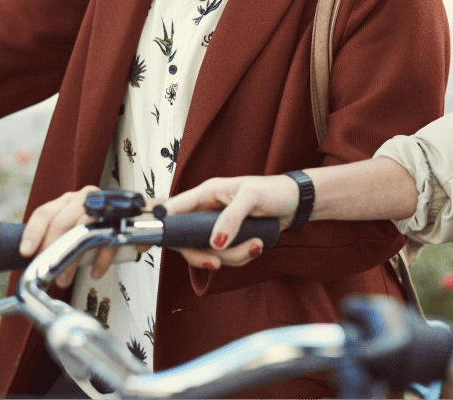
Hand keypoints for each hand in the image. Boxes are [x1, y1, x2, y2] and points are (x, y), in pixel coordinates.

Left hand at [19, 186, 125, 288]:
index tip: (26, 252)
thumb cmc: (93, 223)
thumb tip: (33, 260)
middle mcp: (82, 200)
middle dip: (52, 251)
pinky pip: (108, 239)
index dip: (33, 232)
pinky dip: (101, 259)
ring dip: (72, 260)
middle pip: (61, 223)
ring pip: (82, 231)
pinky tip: (95, 271)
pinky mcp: (120, 218)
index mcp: (66, 201)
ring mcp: (101, 206)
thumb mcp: (71, 226)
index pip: (44, 213)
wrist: (127, 214)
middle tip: (47, 272)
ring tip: (65, 279)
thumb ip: (54, 238)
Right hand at [160, 175, 299, 269]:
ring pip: (209, 252)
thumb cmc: (274, 191)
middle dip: (204, 254)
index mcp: (207, 193)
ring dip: (233, 256)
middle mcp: (208, 211)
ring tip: (256, 246)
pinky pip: (225, 257)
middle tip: (217, 262)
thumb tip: (214, 242)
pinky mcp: (230, 239)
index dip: (164, 223)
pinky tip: (257, 246)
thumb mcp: (251, 198)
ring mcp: (217, 227)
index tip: (157, 238)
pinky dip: (240, 257)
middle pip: (188, 240)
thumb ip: (230, 219)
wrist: (295, 203)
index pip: (176, 208)